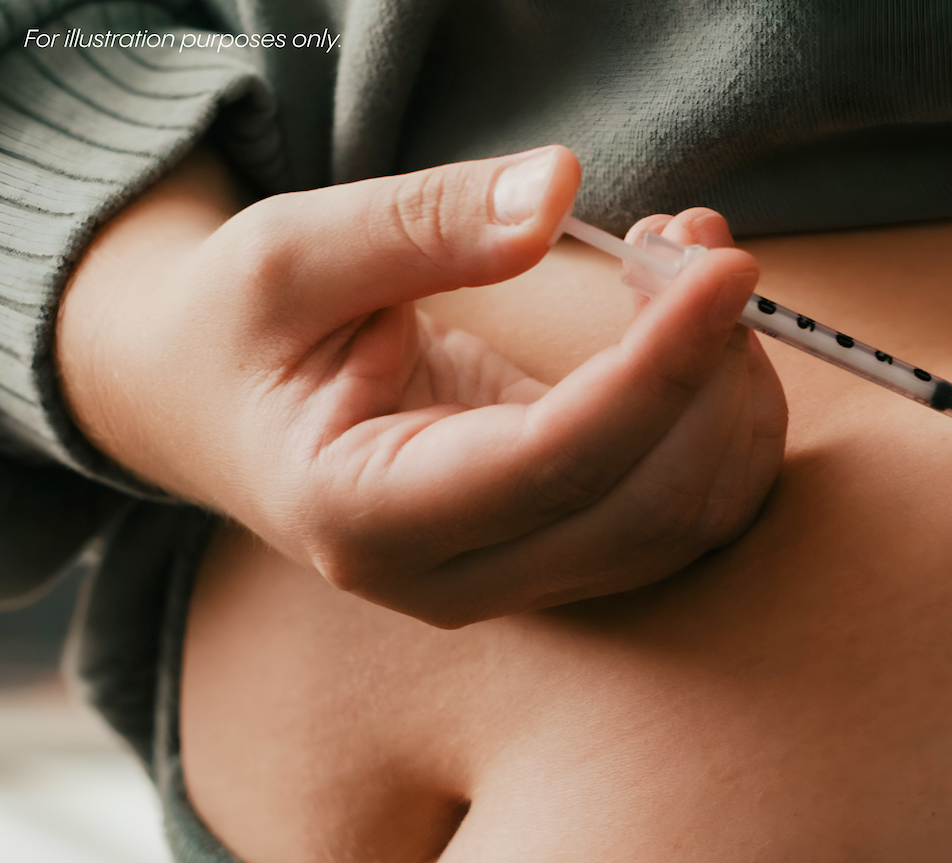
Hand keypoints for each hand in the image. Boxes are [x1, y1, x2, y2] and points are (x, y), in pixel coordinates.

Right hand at [58, 145, 785, 626]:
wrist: (220, 410)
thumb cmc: (239, 334)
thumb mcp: (291, 256)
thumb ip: (426, 226)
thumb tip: (557, 190)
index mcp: (365, 516)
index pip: (555, 462)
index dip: (658, 366)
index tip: (724, 269)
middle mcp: (448, 577)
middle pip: (643, 513)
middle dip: (709, 379)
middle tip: (708, 250)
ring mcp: (507, 578)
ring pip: (681, 525)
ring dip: (728, 400)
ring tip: (697, 271)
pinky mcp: (548, 551)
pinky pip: (674, 510)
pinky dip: (711, 420)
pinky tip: (692, 330)